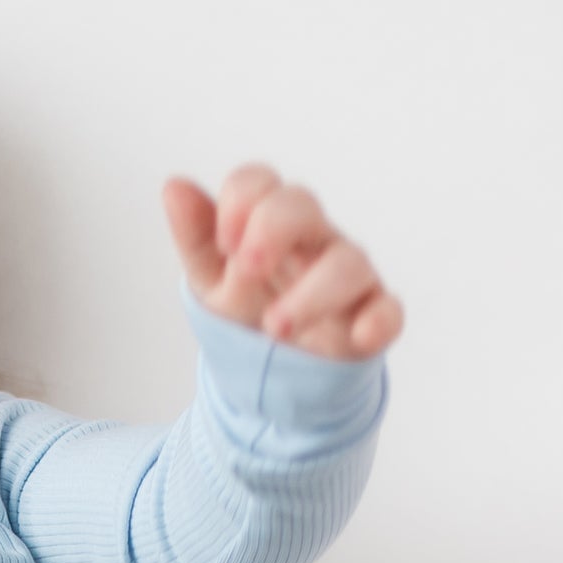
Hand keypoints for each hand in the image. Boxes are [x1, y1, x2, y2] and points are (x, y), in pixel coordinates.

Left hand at [161, 165, 402, 360]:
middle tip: (247, 269)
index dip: (239, 201)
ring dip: (312, 292)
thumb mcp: (210, 281)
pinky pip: (388, 311)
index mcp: (270, 224)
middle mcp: (313, 241)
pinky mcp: (370, 320)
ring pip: (347, 262)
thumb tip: (174, 187)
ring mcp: (346, 279)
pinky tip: (360, 335)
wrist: (270, 379)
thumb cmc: (248, 315)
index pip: (259, 184)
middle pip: (303, 205)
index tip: (224, 242)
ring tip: (276, 327)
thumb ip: (196, 237)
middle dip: (273, 228)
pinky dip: (380, 320)